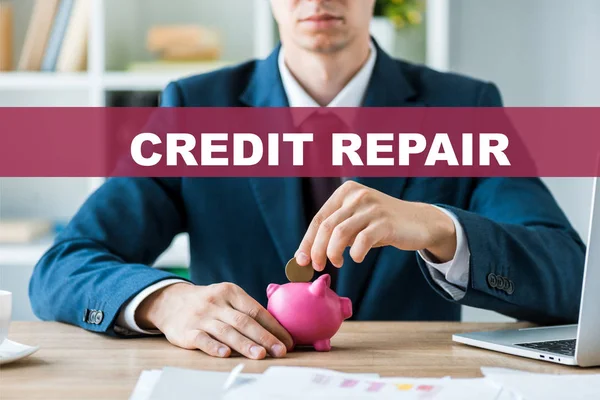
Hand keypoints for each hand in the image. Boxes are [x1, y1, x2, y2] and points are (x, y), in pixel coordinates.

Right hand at [135, 282, 293, 359]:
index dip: (274, 326)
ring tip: (260, 355)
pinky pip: (202, 339)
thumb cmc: (208, 303)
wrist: (170, 301)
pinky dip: (214, 347)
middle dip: (264, 337)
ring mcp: (201, 317)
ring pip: (226, 331)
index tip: (288, 341)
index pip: (256, 310)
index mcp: (230, 292)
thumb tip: (277, 328)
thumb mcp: (226, 296)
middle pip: (244, 321)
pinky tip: (225, 354)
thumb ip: (246, 308)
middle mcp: (217, 303)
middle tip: (280, 351)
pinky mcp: (187, 331)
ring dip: (245, 344)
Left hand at [295, 180, 456, 269]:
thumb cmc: (381, 225)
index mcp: (345, 192)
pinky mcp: (385, 222)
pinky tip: (356, 258)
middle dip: (317, 250)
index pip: (318, 218)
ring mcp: (372, 207)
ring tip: (337, 264)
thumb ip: (335, 231)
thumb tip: (307, 255)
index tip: (301, 260)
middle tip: (317, 266)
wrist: (420, 222)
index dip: (307, 241)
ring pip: (340, 233)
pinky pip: (361, 241)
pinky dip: (355, 253)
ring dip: (333, 253)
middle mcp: (357, 195)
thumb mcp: (356, 222)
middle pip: (326, 226)